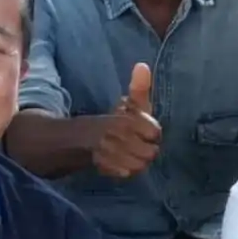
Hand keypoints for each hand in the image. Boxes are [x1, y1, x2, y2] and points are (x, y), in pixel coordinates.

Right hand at [86, 62, 162, 180]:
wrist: (82, 138)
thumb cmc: (116, 121)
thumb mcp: (129, 104)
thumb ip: (140, 87)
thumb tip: (142, 65)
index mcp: (125, 119)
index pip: (155, 132)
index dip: (152, 133)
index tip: (145, 131)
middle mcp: (116, 136)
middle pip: (150, 152)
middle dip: (147, 149)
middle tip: (139, 144)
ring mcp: (109, 152)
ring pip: (140, 165)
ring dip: (138, 161)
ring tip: (132, 154)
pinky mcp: (103, 166)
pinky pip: (126, 173)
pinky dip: (126, 170)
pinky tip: (123, 163)